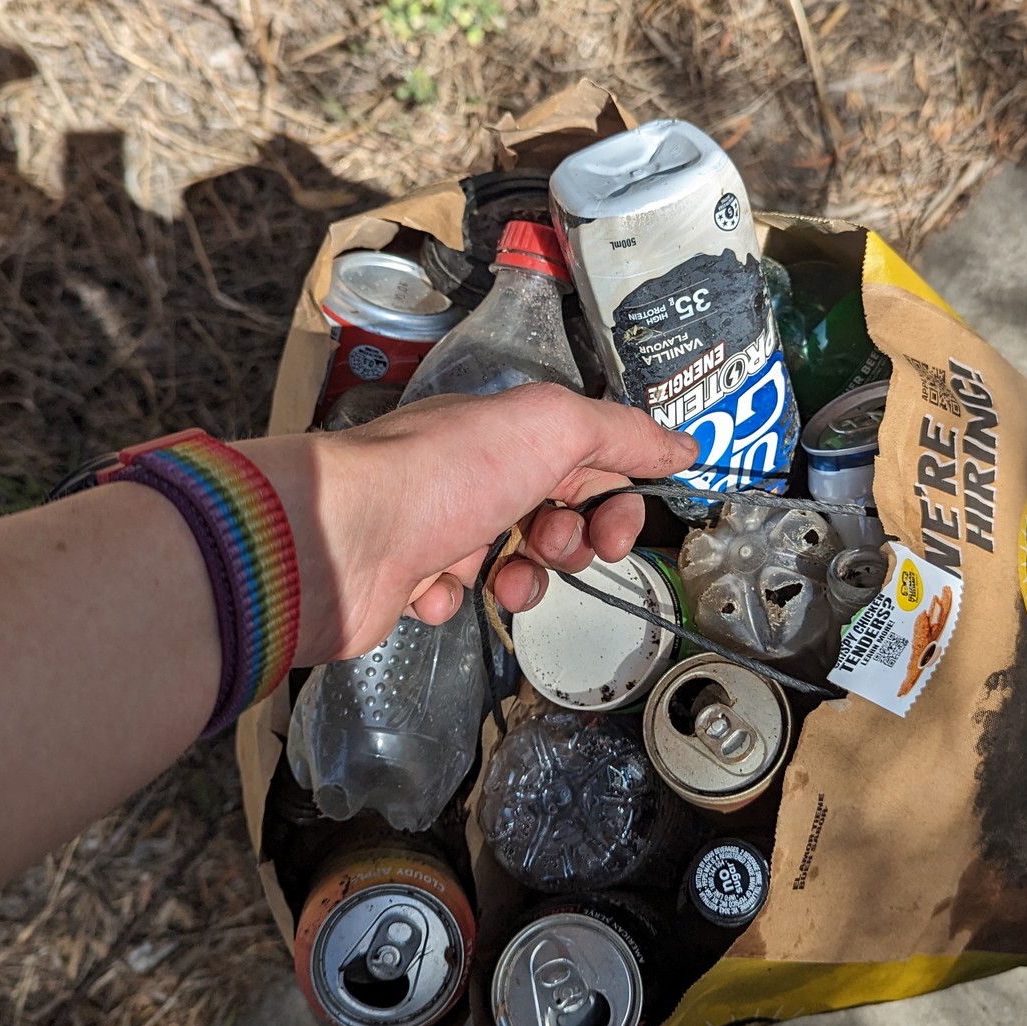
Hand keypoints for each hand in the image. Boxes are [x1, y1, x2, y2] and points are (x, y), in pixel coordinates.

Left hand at [239, 384, 695, 663]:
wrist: (344, 539)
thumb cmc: (442, 474)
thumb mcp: (552, 427)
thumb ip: (622, 432)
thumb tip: (682, 444)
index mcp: (506, 430)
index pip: (586, 457)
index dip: (617, 495)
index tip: (621, 529)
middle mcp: (471, 471)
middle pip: (555, 511)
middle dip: (575, 539)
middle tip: (560, 546)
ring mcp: (438, 526)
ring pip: (512, 561)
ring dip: (526, 577)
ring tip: (506, 579)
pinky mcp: (408, 580)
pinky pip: (457, 598)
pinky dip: (458, 598)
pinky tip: (436, 588)